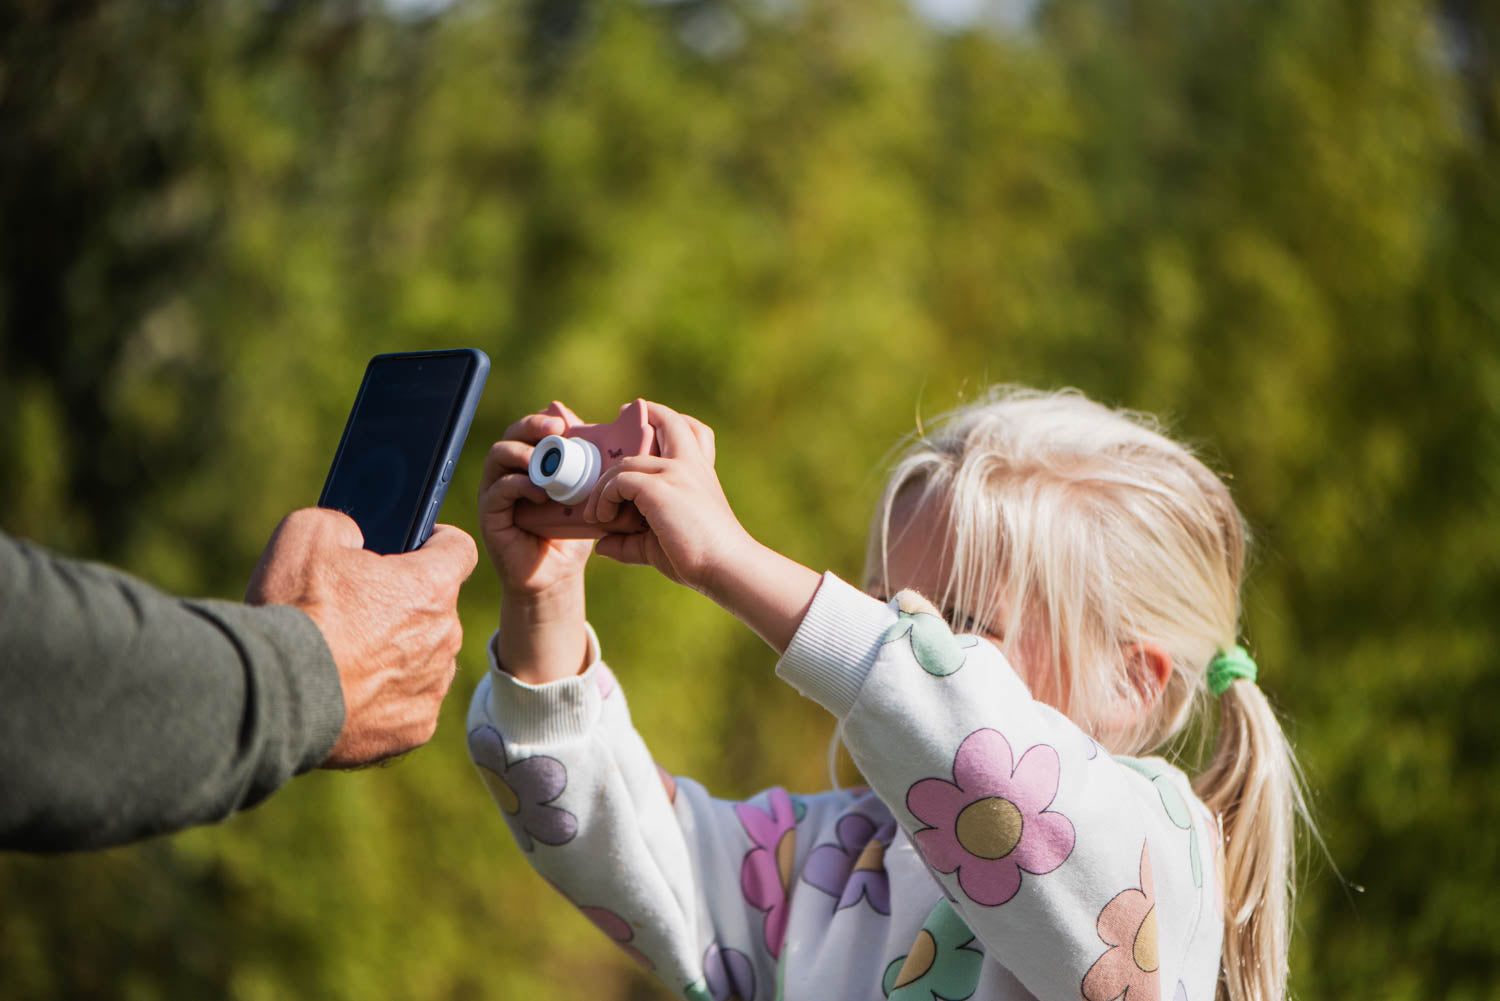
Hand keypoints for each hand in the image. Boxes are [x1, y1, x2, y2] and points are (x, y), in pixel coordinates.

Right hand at [244, 508, 477, 767]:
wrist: (273, 693)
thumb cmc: (296, 610)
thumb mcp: (309, 535)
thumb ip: (347, 525)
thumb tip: (355, 537)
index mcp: (431, 586)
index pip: (459, 549)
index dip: (435, 543)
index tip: (412, 548)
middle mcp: (445, 636)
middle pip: (438, 608)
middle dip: (405, 603)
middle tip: (356, 608)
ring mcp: (434, 686)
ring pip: (427, 658)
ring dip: (399, 653)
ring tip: (347, 656)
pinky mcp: (416, 728)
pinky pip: (410, 703)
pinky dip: (387, 698)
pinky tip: (349, 694)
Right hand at [477, 405, 594, 684]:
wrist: (556, 573)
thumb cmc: (572, 531)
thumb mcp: (585, 494)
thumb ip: (590, 467)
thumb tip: (609, 436)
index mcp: (529, 463)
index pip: (528, 430)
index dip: (542, 420)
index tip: (564, 423)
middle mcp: (507, 472)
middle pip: (510, 435)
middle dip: (530, 427)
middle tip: (555, 430)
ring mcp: (495, 491)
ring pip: (498, 456)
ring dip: (522, 453)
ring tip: (545, 462)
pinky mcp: (490, 514)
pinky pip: (497, 490)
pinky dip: (518, 485)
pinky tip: (539, 492)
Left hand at [590, 402, 822, 653]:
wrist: (727, 568)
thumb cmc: (700, 558)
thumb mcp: (661, 543)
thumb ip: (630, 541)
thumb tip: (601, 545)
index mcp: (701, 473)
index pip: (691, 431)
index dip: (668, 419)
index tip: (645, 421)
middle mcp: (691, 465)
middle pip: (670, 421)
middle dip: (646, 412)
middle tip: (621, 417)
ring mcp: (676, 473)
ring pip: (627, 460)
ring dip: (604, 484)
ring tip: (597, 512)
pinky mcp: (660, 489)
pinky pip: (620, 481)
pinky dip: (605, 497)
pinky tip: (602, 518)